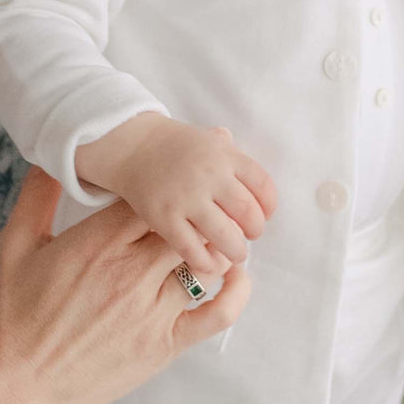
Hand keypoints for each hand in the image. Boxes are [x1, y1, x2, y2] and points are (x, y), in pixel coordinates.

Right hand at [0, 167, 250, 403]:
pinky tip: (236, 275)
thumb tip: (49, 156)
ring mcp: (151, 310)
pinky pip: (215, 314)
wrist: (16, 390)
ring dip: (216, 243)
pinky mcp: (164, 345)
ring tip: (220, 230)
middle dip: (201, 205)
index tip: (184, 162)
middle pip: (185, 222)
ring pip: (204, 260)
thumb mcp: (15, 245)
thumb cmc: (13, 317)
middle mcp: (130, 272)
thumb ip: (37, 195)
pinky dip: (234, 292)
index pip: (151, 196)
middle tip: (212, 190)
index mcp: (98, 242)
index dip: (172, 177)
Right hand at [79, 114, 276, 277]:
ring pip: (226, 236)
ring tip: (235, 253)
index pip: (263, 186)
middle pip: (248, 213)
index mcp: (225, 154)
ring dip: (236, 251)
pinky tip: (208, 262)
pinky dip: (206, 261)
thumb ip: (236, 160)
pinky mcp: (165, 217)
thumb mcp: (211, 140)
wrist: (134, 146)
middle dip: (255, 231)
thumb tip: (259, 187)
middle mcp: (210, 175)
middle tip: (250, 236)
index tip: (265, 216)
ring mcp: (187, 197)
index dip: (269, 207)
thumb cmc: (179, 147)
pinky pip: (192, 249)